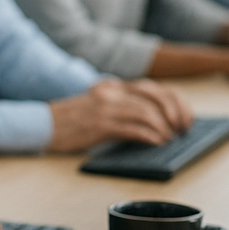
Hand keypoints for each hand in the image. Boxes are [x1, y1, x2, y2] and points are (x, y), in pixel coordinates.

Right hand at [47, 79, 190, 152]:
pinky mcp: (100, 124)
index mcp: (114, 87)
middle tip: (183, 128)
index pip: (154, 88)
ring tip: (170, 138)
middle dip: (175, 112)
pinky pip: (133, 128)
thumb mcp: (99, 106)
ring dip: (164, 127)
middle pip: (155, 96)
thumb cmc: (72, 121)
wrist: (43, 125)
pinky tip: (157, 143)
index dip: (175, 101)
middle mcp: (112, 92)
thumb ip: (123, 107)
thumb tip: (158, 122)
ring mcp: (105, 107)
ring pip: (146, 112)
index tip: (185, 117)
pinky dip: (150, 136)